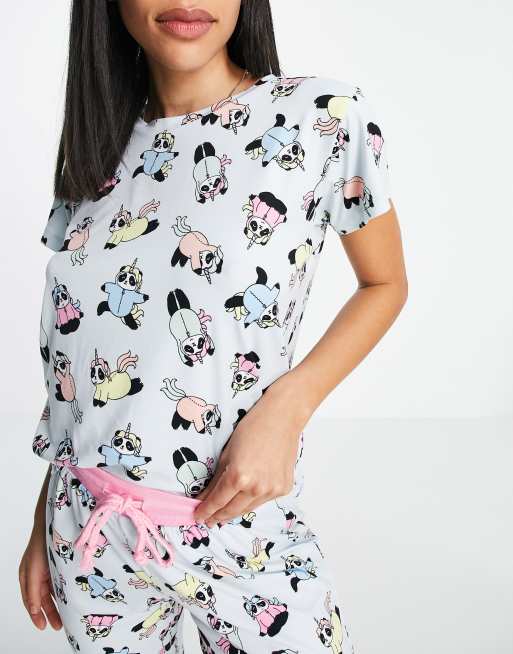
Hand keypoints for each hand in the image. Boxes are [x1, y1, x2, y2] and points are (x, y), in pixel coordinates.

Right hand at [19, 522, 61, 630]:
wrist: (54, 522)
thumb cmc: (41, 545)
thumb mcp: (34, 570)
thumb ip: (33, 591)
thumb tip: (34, 610)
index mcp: (27, 576)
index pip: (30, 600)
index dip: (36, 614)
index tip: (43, 626)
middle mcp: (37, 574)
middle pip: (42, 598)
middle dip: (50, 613)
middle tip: (58, 626)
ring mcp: (49, 569)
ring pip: (52, 592)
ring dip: (58, 605)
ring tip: (65, 618)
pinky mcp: (59, 564)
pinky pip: (60, 582)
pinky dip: (63, 592)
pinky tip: (70, 600)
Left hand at [194, 371, 311, 526]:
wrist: (282, 419)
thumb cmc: (252, 428)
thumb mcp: (227, 453)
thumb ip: (216, 478)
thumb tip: (204, 496)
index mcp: (239, 477)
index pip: (217, 501)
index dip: (205, 510)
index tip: (197, 516)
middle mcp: (256, 488)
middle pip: (232, 510)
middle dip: (218, 516)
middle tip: (208, 520)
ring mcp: (272, 490)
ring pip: (248, 508)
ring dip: (234, 512)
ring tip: (224, 514)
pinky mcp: (283, 489)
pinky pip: (263, 500)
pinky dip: (252, 500)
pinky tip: (245, 499)